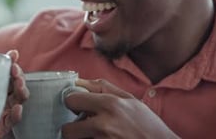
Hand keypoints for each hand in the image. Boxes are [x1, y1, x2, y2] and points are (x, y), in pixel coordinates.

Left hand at [0, 50, 29, 138]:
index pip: (7, 73)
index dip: (12, 63)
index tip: (13, 54)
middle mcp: (3, 98)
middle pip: (16, 84)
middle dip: (18, 75)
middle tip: (14, 70)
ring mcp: (5, 112)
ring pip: (19, 99)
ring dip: (21, 90)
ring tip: (19, 83)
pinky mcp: (4, 127)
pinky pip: (13, 121)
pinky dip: (16, 115)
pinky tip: (17, 109)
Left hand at [61, 79, 178, 138]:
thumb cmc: (148, 125)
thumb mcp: (130, 100)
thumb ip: (102, 88)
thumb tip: (78, 82)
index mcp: (110, 105)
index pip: (71, 100)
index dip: (74, 104)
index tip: (78, 107)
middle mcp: (104, 125)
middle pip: (67, 130)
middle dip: (73, 129)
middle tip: (84, 128)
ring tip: (95, 136)